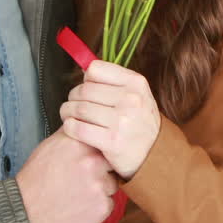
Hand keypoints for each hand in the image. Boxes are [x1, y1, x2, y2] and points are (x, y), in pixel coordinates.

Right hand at [16, 130, 117, 222]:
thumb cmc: (34, 181)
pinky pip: (108, 204)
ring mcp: (99, 185)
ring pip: (111, 184)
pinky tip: (79, 207)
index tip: (91, 159)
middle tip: (82, 180)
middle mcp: (93, 162)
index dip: (98, 152)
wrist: (24, 214)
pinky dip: (97, 207)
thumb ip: (71, 135)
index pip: (103, 141)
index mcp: (81, 144)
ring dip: (100, 189)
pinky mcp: (102, 207)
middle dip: (102, 170)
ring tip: (77, 195)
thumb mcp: (48, 147)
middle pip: (111, 163)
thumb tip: (84, 123)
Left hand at [60, 60, 161, 179]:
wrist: (155, 153)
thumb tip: (84, 73)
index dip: (86, 79)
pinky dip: (69, 126)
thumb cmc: (140, 121)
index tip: (86, 88)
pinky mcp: (111, 141)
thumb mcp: (137, 94)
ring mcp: (122, 120)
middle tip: (72, 104)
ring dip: (67, 111)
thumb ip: (114, 82)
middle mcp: (131, 99)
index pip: (95, 69)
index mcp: (136, 83)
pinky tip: (72, 127)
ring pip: (79, 108)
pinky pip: (78, 128)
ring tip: (69, 115)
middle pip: (84, 89)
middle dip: (73, 97)